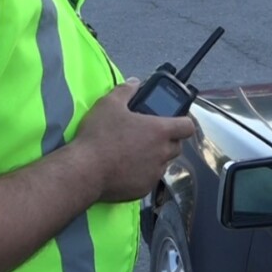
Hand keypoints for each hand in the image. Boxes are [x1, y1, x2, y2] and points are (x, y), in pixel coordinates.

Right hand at [73, 79, 195, 202]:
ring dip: (155, 157)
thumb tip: (134, 83)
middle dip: (167, 141)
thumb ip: (125, 90)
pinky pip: (149, 179)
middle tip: (148, 135)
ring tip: (134, 152)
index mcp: (159, 131)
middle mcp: (162, 153)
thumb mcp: (109, 104)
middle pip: (177, 146)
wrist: (84, 171)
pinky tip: (125, 168)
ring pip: (163, 164)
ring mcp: (154, 173)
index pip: (188, 127)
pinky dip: (142, 173)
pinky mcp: (143, 189)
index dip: (183, 122)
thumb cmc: (99, 137)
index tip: (174, 121)